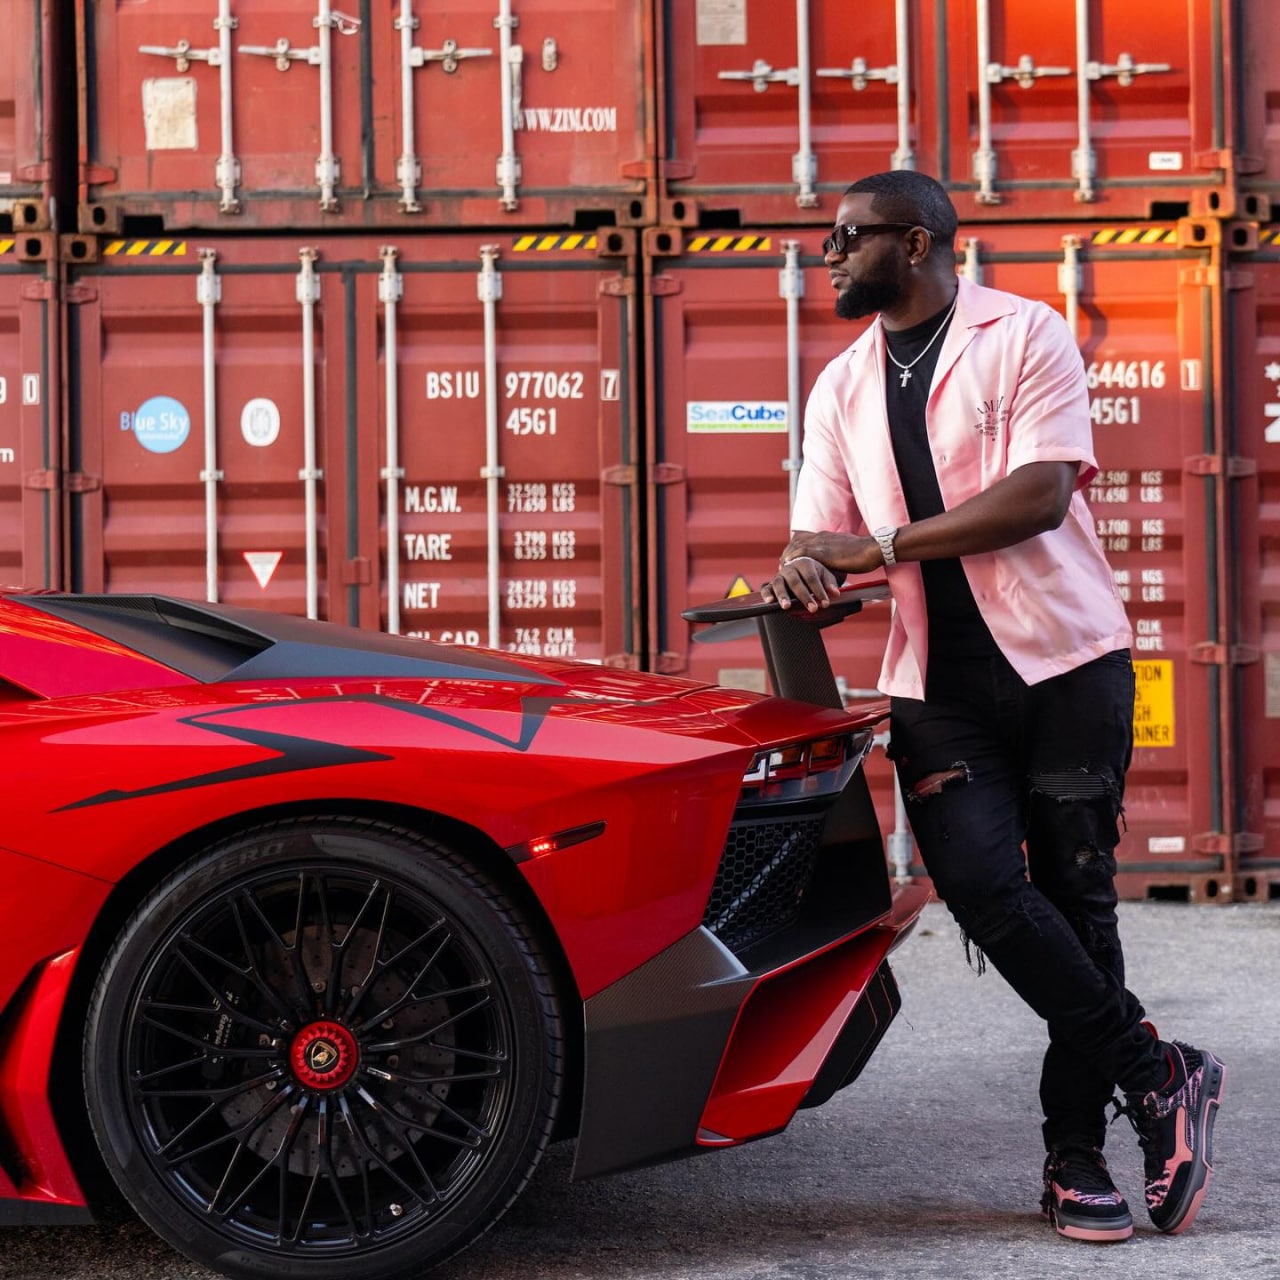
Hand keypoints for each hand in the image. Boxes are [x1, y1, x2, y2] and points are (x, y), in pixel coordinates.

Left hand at [760, 531, 885, 609]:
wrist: (874, 549)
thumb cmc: (865, 554)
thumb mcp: (847, 552)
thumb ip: (837, 556)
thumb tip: (835, 564)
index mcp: (827, 536)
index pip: (805, 539)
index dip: (795, 549)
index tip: (790, 560)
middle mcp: (822, 536)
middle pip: (797, 542)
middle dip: (788, 554)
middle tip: (782, 566)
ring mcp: (822, 543)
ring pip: (797, 547)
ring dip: (788, 557)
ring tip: (782, 569)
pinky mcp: (824, 551)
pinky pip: (803, 553)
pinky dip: (794, 559)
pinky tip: (787, 566)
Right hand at [760, 554, 841, 612]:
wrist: (802, 569)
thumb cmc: (816, 574)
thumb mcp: (825, 576)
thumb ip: (830, 584)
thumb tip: (835, 594)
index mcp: (804, 562)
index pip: (812, 577)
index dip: (819, 591)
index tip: (826, 604)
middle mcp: (790, 568)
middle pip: (795, 581)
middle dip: (804, 596)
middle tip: (813, 609)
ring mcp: (779, 576)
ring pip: (779, 584)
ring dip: (783, 596)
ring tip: (787, 607)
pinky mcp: (771, 584)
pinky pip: (766, 588)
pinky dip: (766, 594)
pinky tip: (769, 602)